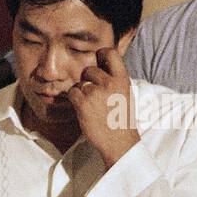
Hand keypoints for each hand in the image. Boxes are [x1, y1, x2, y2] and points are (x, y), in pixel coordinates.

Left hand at [66, 47, 139, 168]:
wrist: (120, 142)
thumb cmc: (121, 119)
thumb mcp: (125, 93)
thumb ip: (114, 79)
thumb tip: (99, 66)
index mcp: (123, 79)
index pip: (110, 53)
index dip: (100, 55)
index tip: (98, 62)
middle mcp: (109, 82)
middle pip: (89, 69)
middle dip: (87, 80)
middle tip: (93, 95)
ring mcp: (95, 92)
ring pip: (79, 83)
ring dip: (81, 93)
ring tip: (92, 106)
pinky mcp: (83, 103)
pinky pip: (72, 93)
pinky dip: (74, 100)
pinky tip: (83, 109)